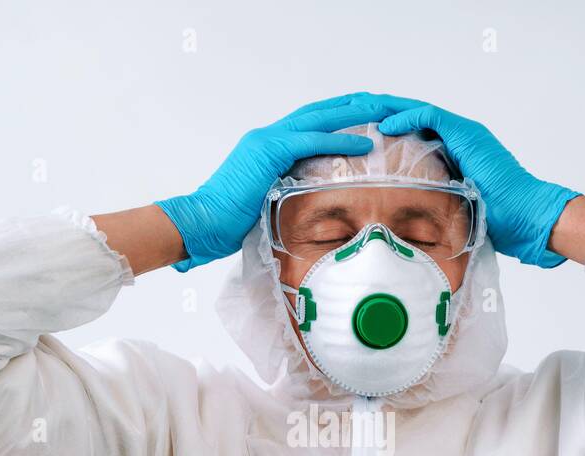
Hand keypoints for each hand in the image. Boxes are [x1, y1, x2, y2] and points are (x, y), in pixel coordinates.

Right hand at [155, 93, 400, 270]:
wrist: (202, 223)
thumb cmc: (228, 223)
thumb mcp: (264, 203)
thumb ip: (283, 194)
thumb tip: (306, 207)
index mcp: (266, 146)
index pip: (309, 123)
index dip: (336, 117)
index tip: (363, 114)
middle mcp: (268, 136)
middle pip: (318, 112)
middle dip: (351, 105)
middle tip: (381, 103)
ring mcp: (267, 141)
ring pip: (318, 118)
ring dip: (352, 114)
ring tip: (382, 112)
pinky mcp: (269, 152)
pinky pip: (312, 140)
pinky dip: (339, 139)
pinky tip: (365, 143)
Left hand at [374, 97, 580, 266]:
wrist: (526, 218)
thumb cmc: (496, 221)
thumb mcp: (451, 210)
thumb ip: (432, 204)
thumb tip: (405, 223)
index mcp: (451, 151)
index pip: (410, 131)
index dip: (382, 128)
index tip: (356, 133)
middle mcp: (456, 136)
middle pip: (408, 115)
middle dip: (377, 112)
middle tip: (348, 111)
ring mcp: (462, 133)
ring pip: (415, 110)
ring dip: (385, 108)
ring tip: (357, 109)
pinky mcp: (466, 135)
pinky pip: (430, 117)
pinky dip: (405, 118)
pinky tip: (383, 124)